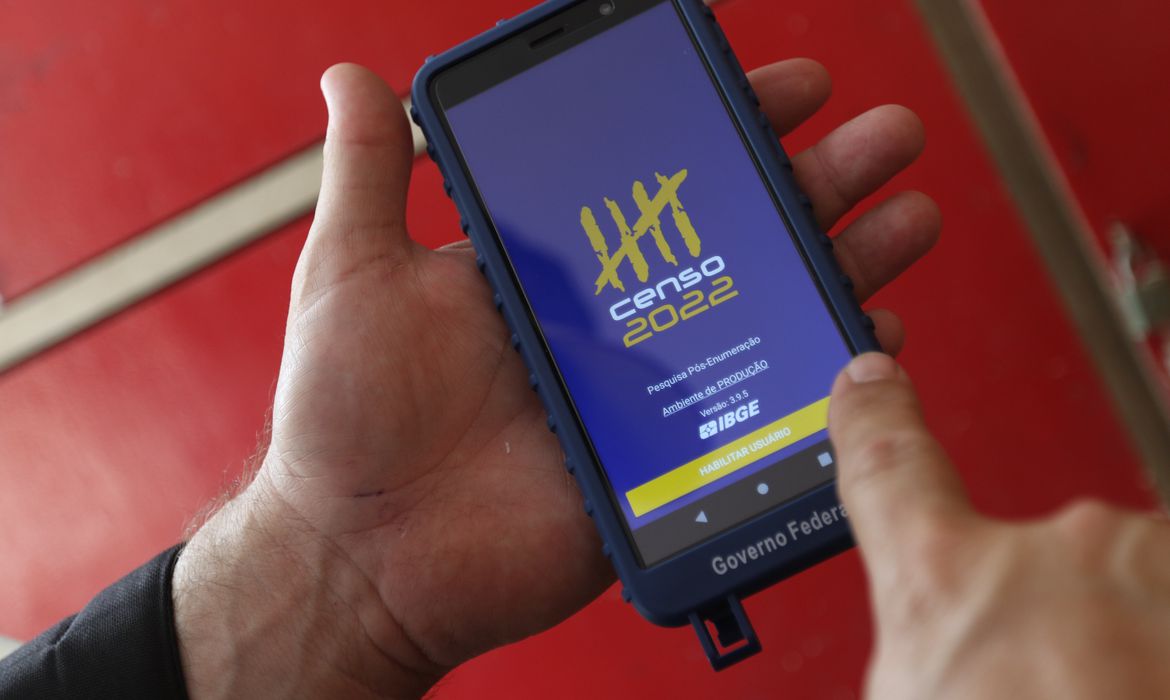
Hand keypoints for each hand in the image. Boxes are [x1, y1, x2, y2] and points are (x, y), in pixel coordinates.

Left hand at [172, 61, 937, 697]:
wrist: (368, 557)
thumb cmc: (347, 420)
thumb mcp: (352, 274)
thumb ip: (371, 174)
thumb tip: (353, 77)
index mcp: (552, 267)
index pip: (657, 178)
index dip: (724, 127)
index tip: (783, 87)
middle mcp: (611, 318)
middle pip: (733, 234)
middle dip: (816, 181)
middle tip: (881, 136)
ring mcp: (647, 389)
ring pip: (763, 310)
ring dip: (841, 260)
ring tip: (907, 215)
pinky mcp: (667, 458)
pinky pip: (762, 407)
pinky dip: (823, 372)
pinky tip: (870, 332)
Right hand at [830, 353, 1169, 698]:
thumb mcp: (917, 692)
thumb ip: (927, 655)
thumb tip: (942, 647)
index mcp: (942, 579)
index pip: (886, 464)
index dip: (874, 413)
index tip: (871, 382)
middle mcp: (1054, 548)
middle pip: (1048, 560)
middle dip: (1062, 628)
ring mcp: (1153, 563)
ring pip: (1138, 588)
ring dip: (1141, 647)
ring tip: (1117, 694)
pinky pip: (1168, 591)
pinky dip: (1162, 641)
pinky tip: (1147, 681)